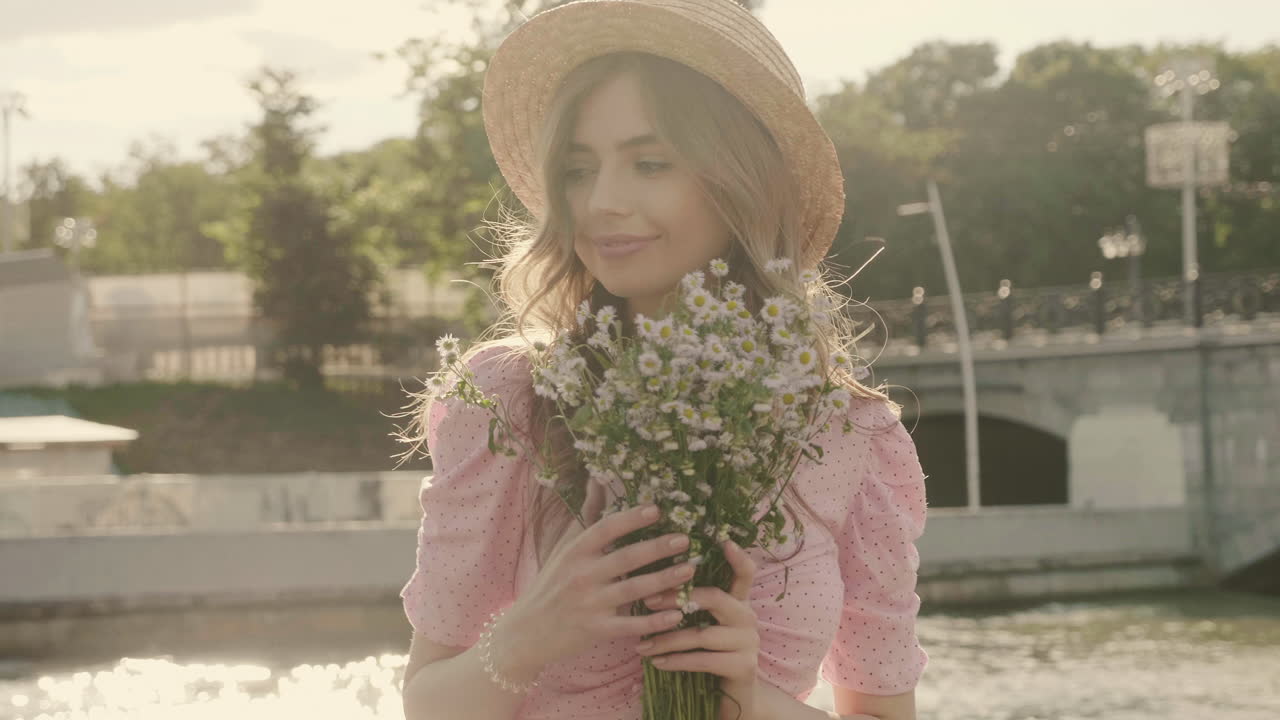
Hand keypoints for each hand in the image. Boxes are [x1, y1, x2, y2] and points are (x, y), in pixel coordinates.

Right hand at [501, 484, 696, 677]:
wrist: (527, 630)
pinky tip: (677, 615)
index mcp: (576, 551)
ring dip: (663, 580)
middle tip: (684, 539)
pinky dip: (654, 621)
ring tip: (689, 570)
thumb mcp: (565, 546)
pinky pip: (630, 625)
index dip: (631, 519)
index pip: (605, 529)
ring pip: (633, 590)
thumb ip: (586, 514)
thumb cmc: (551, 583)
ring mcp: (590, 604)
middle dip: (657, 548)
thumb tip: (598, 476)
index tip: (656, 510)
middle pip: (625, 559)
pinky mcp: (596, 630)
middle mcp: (582, 575)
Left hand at [635, 539, 759, 719]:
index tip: (723, 540)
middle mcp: (748, 617)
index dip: (737, 557)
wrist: (732, 694)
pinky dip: (677, 661)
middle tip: (647, 601)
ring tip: (641, 645)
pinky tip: (657, 662)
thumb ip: (692, 602)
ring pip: (702, 634)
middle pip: (715, 597)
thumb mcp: (705, 623)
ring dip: (667, 639)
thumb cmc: (711, 651)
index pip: (745, 573)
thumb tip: (653, 577)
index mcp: (739, 601)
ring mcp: (748, 642)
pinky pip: (704, 660)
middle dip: (677, 598)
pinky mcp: (743, 666)